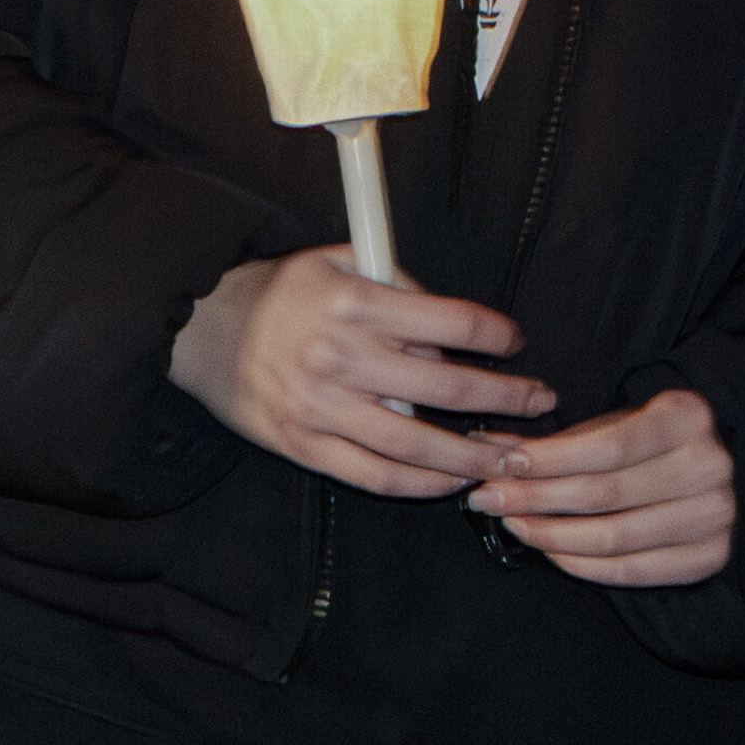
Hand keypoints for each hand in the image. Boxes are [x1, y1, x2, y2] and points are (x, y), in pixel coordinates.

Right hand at [168, 244, 556, 500]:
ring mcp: (323, 408)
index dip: (497, 336)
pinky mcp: (306, 445)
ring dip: (473, 456)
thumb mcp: (344, 260)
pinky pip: (375, 476)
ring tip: (509, 458)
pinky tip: (450, 480)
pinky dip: (420, 484)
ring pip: (417, 445)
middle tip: (539, 403)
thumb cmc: (285, 292)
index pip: (453, 323)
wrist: (205, 329)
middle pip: (447, 389)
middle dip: (506, 400)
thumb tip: (453, 331)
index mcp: (359, 304)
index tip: (516, 344)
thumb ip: (400, 287)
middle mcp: (343, 357)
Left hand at [474, 383, 736, 585]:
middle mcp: (709, 465)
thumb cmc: (647, 445)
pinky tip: (550, 551)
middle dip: (537, 499)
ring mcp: (715, 515)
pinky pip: (631, 571)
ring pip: (614, 537)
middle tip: (490, 501)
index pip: (609, 447)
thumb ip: (554, 442)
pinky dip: (581, 565)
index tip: (502, 468)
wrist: (702, 472)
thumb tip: (488, 451)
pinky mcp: (710, 556)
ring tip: (515, 525)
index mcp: (689, 416)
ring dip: (551, 535)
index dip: (550, 461)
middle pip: (605, 494)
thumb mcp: (608, 427)